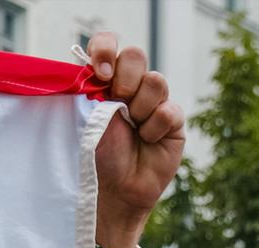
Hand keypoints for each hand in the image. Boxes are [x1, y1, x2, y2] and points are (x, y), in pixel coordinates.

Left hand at [83, 32, 185, 246]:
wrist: (112, 192)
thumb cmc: (92, 158)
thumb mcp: (84, 121)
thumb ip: (90, 91)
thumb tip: (94, 69)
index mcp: (104, 81)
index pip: (107, 44)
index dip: (105, 49)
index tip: (100, 73)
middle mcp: (130, 87)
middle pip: (135, 56)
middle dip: (124, 78)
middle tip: (116, 103)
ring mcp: (153, 102)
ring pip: (155, 81)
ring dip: (139, 108)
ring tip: (132, 130)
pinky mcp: (173, 121)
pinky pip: (169, 110)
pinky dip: (155, 127)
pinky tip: (147, 141)